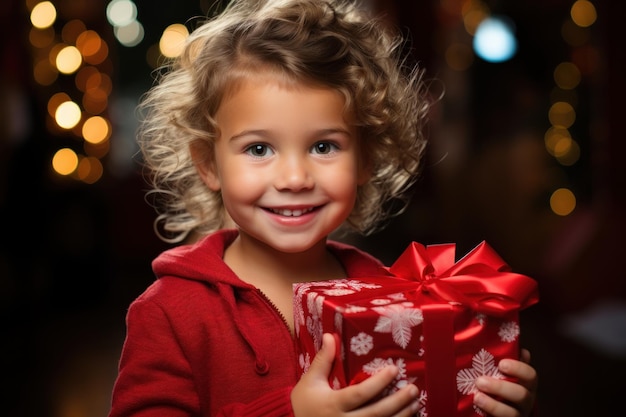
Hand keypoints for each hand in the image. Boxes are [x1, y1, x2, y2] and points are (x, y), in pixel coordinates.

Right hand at [291, 333, 419, 416]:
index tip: (394, 370)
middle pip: (376, 414)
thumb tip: (331, 336)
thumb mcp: (310, 381)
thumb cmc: (304, 404)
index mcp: (333, 404)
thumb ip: (323, 360)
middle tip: (413, 389)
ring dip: (401, 416)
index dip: (379, 383)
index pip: (360, 394)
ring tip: (415, 403)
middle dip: (397, 402)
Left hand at [472, 349, 537, 416]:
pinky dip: (489, 414)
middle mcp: (526, 401)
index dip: (518, 369)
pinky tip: (477, 406)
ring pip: (511, 413)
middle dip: (500, 388)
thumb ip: (512, 361)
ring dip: (493, 405)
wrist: (496, 411)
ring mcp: (517, 414)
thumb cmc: (500, 386)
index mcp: (527, 385)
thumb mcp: (506, 373)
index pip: (530, 375)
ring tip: (477, 397)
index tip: (501, 364)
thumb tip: (522, 350)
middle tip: (480, 381)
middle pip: (521, 395)